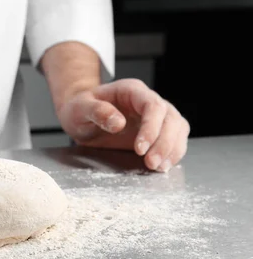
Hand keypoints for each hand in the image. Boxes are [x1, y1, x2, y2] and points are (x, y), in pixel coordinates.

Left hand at [56, 79, 189, 171]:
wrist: (82, 116)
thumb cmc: (81, 109)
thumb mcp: (80, 108)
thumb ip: (96, 111)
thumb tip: (118, 123)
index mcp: (131, 90)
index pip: (153, 105)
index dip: (151, 128)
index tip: (140, 149)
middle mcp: (147, 100)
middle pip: (170, 118)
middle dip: (164, 143)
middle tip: (151, 163)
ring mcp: (155, 116)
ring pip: (178, 128)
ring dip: (172, 149)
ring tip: (158, 167)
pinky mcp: (157, 131)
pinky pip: (175, 139)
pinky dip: (172, 153)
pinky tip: (163, 165)